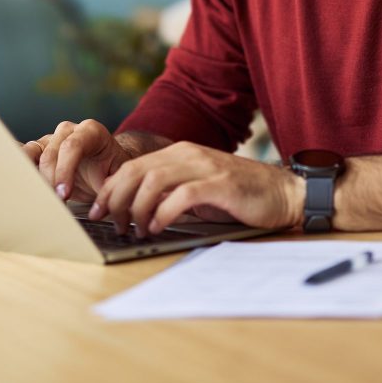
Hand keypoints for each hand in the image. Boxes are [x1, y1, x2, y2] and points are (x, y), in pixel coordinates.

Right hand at [22, 119, 132, 202]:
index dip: (65, 171)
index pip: (72, 146)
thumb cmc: (110, 170)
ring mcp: (50, 139)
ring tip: (37, 195)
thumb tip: (100, 207)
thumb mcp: (116, 177)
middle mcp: (68, 131)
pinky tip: (16, 182)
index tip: (64, 194)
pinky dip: (18, 169)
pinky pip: (22, 155)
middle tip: (53, 201)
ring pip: (32, 152)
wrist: (104, 167)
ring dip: (32, 176)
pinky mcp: (37, 150)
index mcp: (90, 131)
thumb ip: (109, 188)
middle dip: (50, 180)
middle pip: (51, 153)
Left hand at [89, 141, 304, 236]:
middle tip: (108, 223)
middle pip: (136, 171)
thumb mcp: (197, 191)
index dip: (110, 189)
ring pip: (153, 181)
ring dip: (137, 208)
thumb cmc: (240, 197)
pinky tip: (157, 228)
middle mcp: (188, 154)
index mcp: (179, 153)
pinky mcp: (220, 184)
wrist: (284, 194)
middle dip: (115, 199)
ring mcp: (204, 167)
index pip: (132, 166)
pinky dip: (163, 213)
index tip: (97, 211)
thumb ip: (170, 193)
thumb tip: (134, 211)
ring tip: (134, 230)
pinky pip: (182, 196)